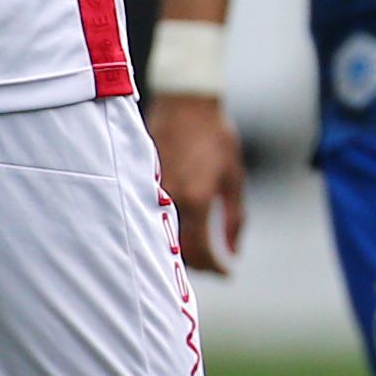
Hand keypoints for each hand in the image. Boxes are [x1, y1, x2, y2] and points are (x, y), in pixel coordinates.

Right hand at [150, 94, 245, 272]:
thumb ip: (234, 218)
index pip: (201, 252)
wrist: (186, 102)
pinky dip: (166, 229)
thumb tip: (232, 252)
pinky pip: (151, 218)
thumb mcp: (234, 177)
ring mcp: (151, 193)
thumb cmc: (215, 136)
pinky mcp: (140, 184)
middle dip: (199, 264)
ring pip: (162, 238)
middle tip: (215, 264)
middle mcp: (169, 200)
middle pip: (179, 251)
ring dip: (181, 249)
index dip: (215, 268)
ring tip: (200, 248)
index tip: (227, 273)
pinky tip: (180, 226)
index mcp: (195, 200)